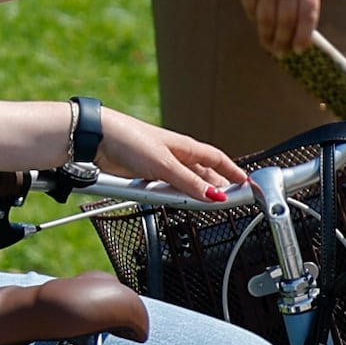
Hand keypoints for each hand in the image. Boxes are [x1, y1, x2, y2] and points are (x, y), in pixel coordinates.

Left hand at [106, 111, 247, 204]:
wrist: (99, 139)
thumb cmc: (132, 140)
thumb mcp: (165, 166)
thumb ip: (189, 183)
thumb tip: (214, 195)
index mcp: (186, 148)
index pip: (217, 159)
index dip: (233, 171)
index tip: (246, 182)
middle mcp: (176, 156)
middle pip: (203, 174)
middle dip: (216, 187)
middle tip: (229, 201)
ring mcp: (161, 167)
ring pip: (185, 184)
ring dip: (192, 194)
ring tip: (204, 205)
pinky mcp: (146, 176)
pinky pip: (166, 189)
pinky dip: (172, 196)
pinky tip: (174, 202)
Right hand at [221, 0, 323, 54]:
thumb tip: (300, 16)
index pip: (309, 12)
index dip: (304, 34)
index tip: (300, 48)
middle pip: (287, 21)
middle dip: (284, 41)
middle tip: (281, 53)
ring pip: (267, 19)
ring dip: (267, 36)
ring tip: (268, 45)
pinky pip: (250, 8)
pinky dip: (254, 19)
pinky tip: (256, 24)